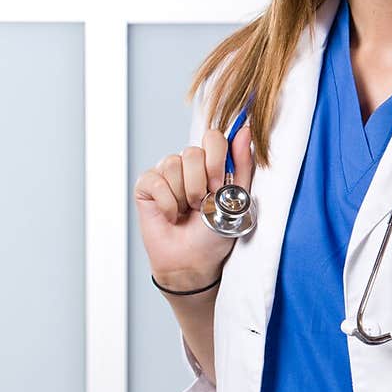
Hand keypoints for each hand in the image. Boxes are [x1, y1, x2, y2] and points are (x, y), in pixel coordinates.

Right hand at [134, 120, 253, 290]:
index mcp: (210, 163)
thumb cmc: (215, 232)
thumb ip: (242, 164)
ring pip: (172, 165)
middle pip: (192, 152)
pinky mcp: (146, 186)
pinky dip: (167, 203)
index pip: (212, 138)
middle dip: (200, 184)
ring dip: (183, 196)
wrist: (194, 260)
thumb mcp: (237, 197)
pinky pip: (155, 181)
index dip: (216, 161)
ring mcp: (165, 173)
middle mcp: (187, 164)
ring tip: (186, 212)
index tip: (219, 186)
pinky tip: (171, 215)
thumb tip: (245, 131)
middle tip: (202, 205)